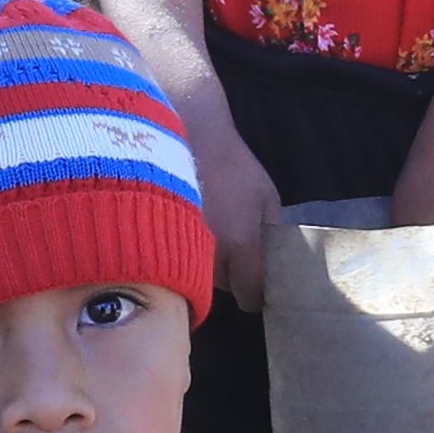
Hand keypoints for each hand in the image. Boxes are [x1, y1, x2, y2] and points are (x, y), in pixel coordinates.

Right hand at [191, 117, 286, 307]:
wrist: (187, 137)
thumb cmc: (232, 164)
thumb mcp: (266, 195)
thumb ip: (272, 231)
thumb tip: (273, 260)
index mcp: (241, 242)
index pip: (250, 294)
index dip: (257, 295)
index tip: (259, 288)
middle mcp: (211, 253)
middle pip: (226, 286)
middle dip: (234, 274)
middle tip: (237, 251)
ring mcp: (182, 246)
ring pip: (200, 274)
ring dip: (210, 263)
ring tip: (213, 233)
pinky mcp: (160, 239)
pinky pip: (179, 260)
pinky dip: (186, 252)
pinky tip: (191, 230)